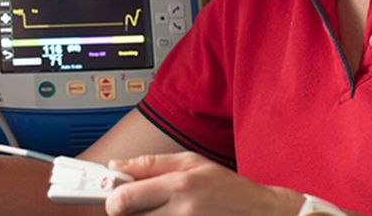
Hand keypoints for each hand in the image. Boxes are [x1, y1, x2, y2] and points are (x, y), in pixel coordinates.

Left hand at [104, 152, 303, 214]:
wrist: (260, 213)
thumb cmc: (227, 188)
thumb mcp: (192, 162)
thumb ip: (151, 163)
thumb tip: (117, 165)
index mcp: (178, 185)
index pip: (123, 199)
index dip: (112, 197)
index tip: (113, 194)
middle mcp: (179, 212)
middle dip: (127, 210)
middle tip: (137, 204)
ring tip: (162, 210)